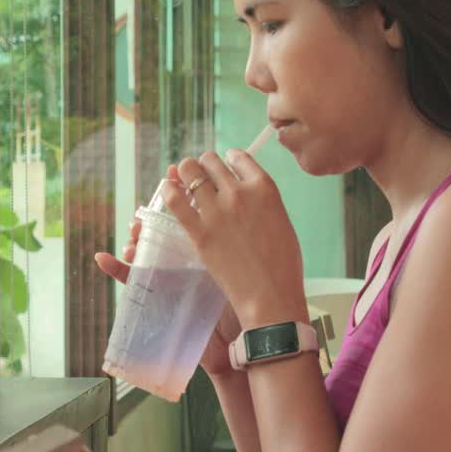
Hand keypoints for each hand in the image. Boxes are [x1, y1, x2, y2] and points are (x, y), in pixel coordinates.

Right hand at [93, 221, 242, 378]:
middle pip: (158, 238)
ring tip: (133, 234)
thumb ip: (231, 244)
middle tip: (144, 218)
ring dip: (133, 241)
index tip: (166, 193)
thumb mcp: (239, 267)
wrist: (241, 343)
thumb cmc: (247, 306)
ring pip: (143, 255)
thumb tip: (226, 209)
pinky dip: (116, 270)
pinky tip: (103, 258)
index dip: (171, 207)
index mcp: (203, 253)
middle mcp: (183, 265)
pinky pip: (132, 284)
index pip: (181, 225)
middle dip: (147, 224)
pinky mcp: (155, 300)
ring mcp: (168, 281)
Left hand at [162, 152, 307, 328]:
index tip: (225, 164)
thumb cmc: (282, 263)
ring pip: (190, 171)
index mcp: (264, 188)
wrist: (270, 294)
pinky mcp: (198, 231)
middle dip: (205, 165)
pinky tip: (169, 189)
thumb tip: (243, 191)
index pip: (239, 158)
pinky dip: (169, 190)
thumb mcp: (280, 219)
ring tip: (182, 179)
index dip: (229, 159)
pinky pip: (175, 199)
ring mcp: (216, 211)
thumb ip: (261, 201)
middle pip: (211, 161)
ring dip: (185, 172)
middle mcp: (239, 193)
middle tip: (202, 176)